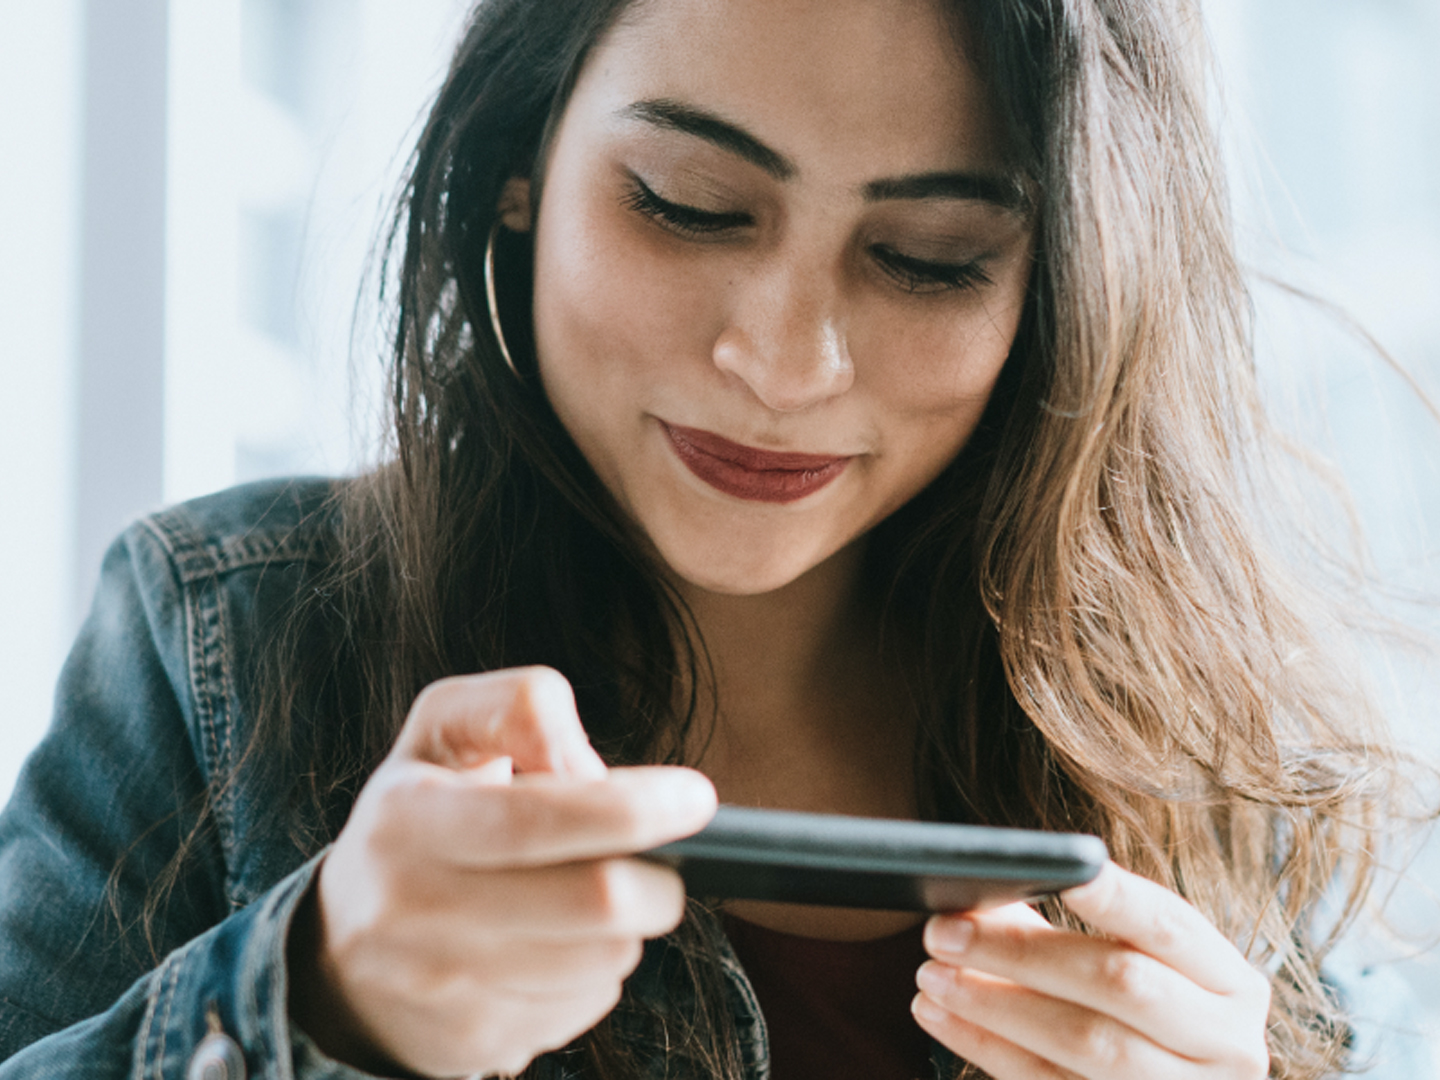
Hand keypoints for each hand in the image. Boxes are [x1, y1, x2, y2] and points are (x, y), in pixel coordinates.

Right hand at [287, 667, 716, 1078]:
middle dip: (657, 878)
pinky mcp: (473, 1041)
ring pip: (602, 960)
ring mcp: (441, 988)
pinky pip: (586, 1004)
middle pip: (593, 904)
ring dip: (626, 925)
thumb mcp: (446, 727)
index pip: (533, 820)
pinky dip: (596, 969)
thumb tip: (592, 772)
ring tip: (594, 894)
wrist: (339, 948)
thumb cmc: (419, 813)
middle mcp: (412, 910)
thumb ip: (521, 708)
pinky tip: (560, 943)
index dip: (629, 810)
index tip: (696, 798)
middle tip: (664, 860)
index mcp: (406, 819)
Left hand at [912, 862, 1271, 1078]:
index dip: (1119, 899)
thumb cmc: (1143, 1015)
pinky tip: (943, 1018)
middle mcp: (1225, 1044)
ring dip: (995, 1005)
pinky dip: (989, 1048)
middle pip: (1121, 984)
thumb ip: (1063, 927)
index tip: (1064, 872)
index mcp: (1231, 984)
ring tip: (930, 976)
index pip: (1171, 926)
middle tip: (943, 931)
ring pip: (1087, 1044)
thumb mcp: (1133, 965)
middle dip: (1023, 952)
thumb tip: (977, 897)